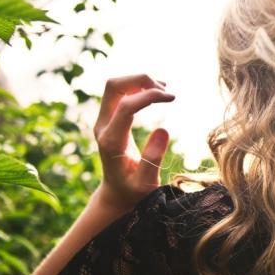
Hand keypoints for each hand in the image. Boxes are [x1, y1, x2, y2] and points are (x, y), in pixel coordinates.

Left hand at [92, 74, 174, 212]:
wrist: (117, 194)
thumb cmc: (134, 191)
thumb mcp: (146, 183)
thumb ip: (153, 159)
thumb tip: (163, 129)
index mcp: (111, 141)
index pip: (126, 105)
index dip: (149, 96)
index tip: (172, 98)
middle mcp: (102, 127)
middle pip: (114, 86)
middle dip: (140, 80)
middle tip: (166, 91)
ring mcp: (103, 121)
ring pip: (115, 86)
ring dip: (139, 82)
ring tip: (164, 91)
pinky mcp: (109, 119)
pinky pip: (119, 93)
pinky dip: (137, 87)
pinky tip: (155, 93)